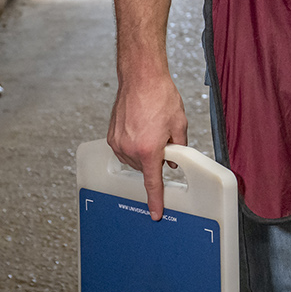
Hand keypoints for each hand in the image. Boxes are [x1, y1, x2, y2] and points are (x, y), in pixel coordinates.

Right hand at [107, 70, 187, 219]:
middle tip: (164, 139)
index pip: (153, 182)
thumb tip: (175, 160)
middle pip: (146, 168)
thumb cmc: (160, 95)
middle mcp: (130, 149)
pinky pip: (125, 150)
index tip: (155, 213)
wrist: (141, 78)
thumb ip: (178, 147)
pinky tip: (142, 129)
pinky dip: (134, 145)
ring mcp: (118, 143)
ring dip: (145, 151)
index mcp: (149, 149)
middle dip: (156, 159)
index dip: (155, 200)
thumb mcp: (179, 123)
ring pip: (135, 160)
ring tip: (152, 128)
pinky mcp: (111, 136)